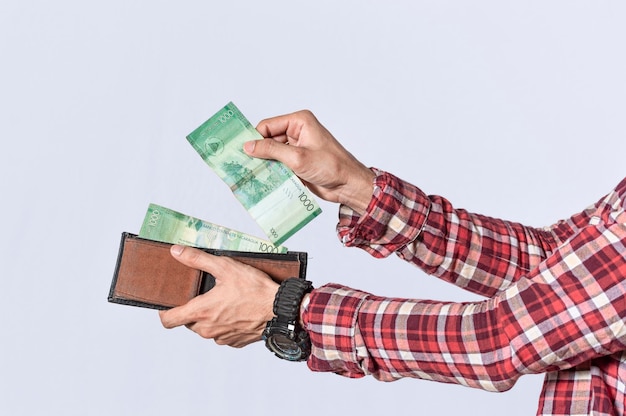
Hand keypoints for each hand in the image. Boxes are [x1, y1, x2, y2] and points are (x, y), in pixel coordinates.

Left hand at [159, 245, 278, 347]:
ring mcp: (221, 338)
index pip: (168, 320)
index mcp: (200, 312)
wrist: (280, 309)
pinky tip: (237, 311)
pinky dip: (225, 324)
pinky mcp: (235, 342)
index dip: (164, 311)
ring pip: (206, 328)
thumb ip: (197, 259)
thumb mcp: (225, 267)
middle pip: (188, 322)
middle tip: (206, 294)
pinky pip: (222, 334)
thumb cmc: (254, 289)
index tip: (169, 302)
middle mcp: (207, 330)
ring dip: (210, 317)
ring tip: (225, 301)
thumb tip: (177, 252)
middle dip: (194, 309)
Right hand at [244, 110, 375, 214]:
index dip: (254, 137)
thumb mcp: (298, 157)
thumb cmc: (331, 166)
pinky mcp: (298, 162)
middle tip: (242, 165)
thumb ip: (272, 150)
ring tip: (250, 174)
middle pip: (268, 139)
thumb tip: (248, 146)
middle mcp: (297, 132)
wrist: (349, 185)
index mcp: (299, 122)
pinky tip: (262, 180)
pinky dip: (272, 171)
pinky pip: (279, 164)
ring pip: (272, 153)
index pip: (268, 126)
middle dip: (257, 152)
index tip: (240, 151)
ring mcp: (297, 148)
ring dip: (264, 163)